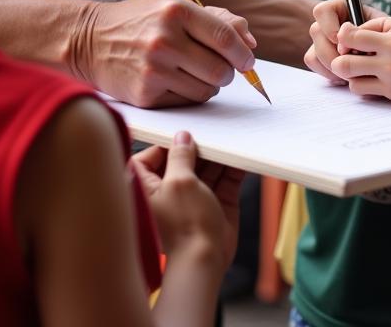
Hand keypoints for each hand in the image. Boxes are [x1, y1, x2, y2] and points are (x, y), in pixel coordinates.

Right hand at [75, 0, 257, 106]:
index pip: (224, 37)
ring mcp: (153, 69)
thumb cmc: (139, 21)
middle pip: (220, 70)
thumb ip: (216, 20)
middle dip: (227, 72)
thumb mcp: (174, 7)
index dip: (243, 53)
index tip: (248, 61)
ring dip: (208, 85)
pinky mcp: (144, 94)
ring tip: (192, 73)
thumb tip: (249, 41)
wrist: (88, 39)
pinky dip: (187, 95)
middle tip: (219, 68)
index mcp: (176, 11)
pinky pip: (184, 102)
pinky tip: (173, 81)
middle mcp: (165, 40)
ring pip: (205, 90)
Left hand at [131, 131, 244, 277]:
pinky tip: (241, 153)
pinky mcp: (216, 201)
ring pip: (207, 166)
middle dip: (198, 146)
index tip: (182, 132)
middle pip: (183, 159)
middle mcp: (172, 189)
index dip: (165, 144)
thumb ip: (180, 156)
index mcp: (149, 187)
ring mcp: (196, 195)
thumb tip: (182, 137)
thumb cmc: (184, 224)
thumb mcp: (179, 182)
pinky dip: (234, 166)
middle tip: (210, 130)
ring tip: (230, 137)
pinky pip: (226, 178)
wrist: (205, 261)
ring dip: (219, 154)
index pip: (151, 157)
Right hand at [304, 0, 382, 83]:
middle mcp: (328, 23)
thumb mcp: (382, 29)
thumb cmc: (389, 38)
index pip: (322, 11)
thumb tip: (343, 43)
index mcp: (341, 9)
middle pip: (315, 32)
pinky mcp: (320, 57)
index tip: (343, 41)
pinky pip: (314, 64)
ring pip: (313, 51)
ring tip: (353, 72)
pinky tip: (345, 77)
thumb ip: (364, 31)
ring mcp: (322, 41)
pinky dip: (328, 73)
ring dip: (332, 65)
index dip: (329, 26)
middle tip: (352, 63)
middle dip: (332, 52)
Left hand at [328, 15, 390, 110]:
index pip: (352, 30)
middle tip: (347, 58)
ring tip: (362, 71)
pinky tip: (374, 83)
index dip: (346, 37)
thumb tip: (351, 36)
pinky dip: (362, 87)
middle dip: (340, 56)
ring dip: (350, 73)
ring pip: (348, 73)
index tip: (350, 42)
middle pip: (343, 53)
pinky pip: (362, 90)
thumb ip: (382, 29)